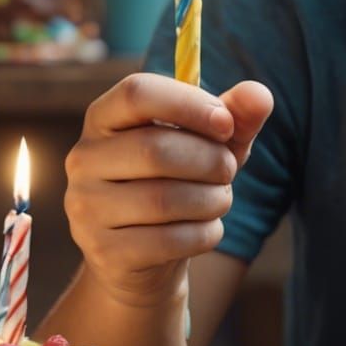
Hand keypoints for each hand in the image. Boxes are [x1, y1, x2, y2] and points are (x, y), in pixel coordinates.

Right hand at [65, 73, 273, 303]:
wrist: (147, 252)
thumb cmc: (181, 181)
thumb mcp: (212, 143)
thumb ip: (236, 116)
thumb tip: (260, 94)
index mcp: (105, 117)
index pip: (137, 92)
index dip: (189, 104)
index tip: (226, 124)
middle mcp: (84, 158)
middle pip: (155, 148)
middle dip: (211, 160)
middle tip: (228, 171)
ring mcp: (87, 207)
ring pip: (163, 200)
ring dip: (212, 200)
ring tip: (220, 199)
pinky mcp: (103, 251)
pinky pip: (167, 241)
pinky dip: (204, 234)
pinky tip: (207, 229)